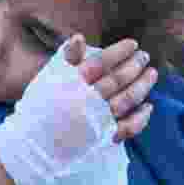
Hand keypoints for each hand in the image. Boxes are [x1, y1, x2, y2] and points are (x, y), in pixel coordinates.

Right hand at [0, 35, 155, 184]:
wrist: (32, 148)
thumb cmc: (38, 110)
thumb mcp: (47, 81)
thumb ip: (66, 60)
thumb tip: (80, 37)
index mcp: (72, 84)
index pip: (101, 62)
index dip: (119, 51)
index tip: (133, 43)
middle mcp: (87, 101)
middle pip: (118, 79)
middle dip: (135, 65)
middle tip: (145, 56)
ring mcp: (97, 121)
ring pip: (127, 100)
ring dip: (143, 85)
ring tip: (151, 74)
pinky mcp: (103, 139)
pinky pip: (129, 128)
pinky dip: (141, 117)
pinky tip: (149, 106)